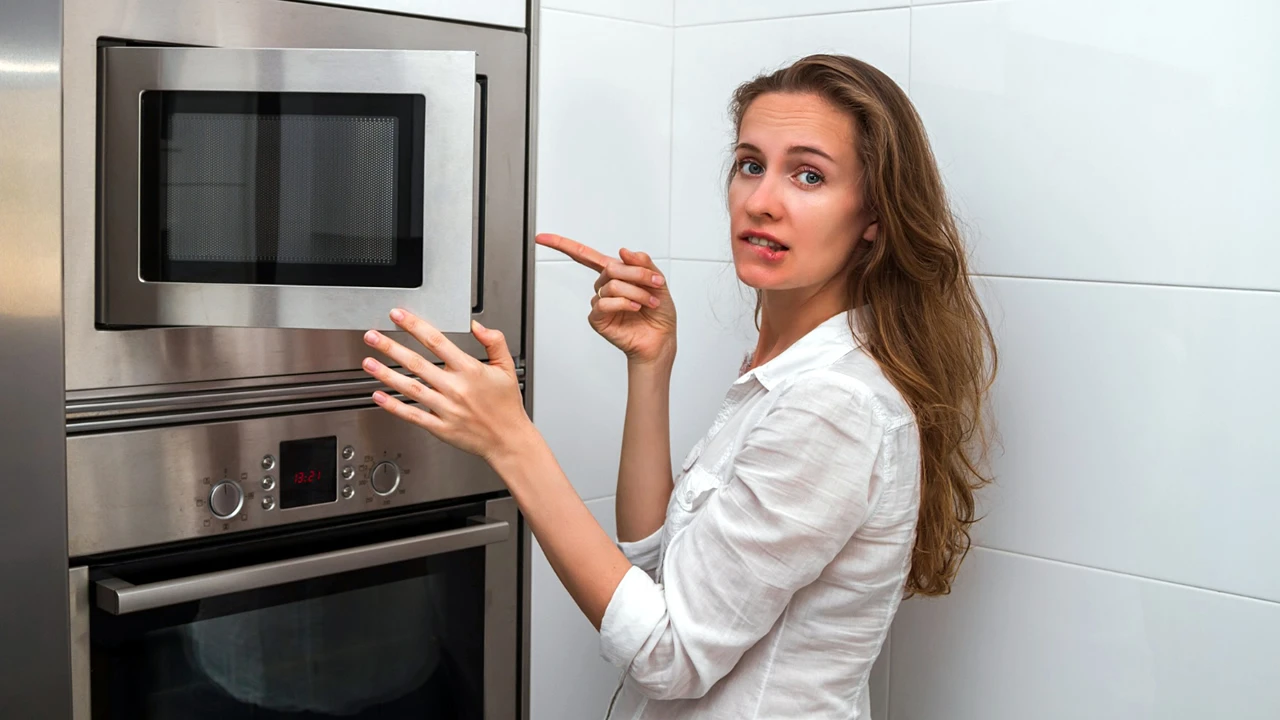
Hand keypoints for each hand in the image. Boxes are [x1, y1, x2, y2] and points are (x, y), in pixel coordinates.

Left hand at [361, 309, 534, 464]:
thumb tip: (476, 325)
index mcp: (470, 370)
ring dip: (385, 374)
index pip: (437, 342)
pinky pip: (412, 415)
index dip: (415, 326)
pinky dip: (393, 406)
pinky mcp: (440, 427)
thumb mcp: (507, 367)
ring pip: (410, 387)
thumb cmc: (507, 405)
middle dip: (391, 347)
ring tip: (368, 362)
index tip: (398, 316)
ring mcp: (446, 408)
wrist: (508, 440)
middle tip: (372, 336)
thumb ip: (494, 341)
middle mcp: (455, 388)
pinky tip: (378, 396)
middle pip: (417, 363)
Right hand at [536, 233, 675, 364]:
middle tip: (655, 283)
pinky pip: (605, 303)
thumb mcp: (657, 281)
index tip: (543, 238)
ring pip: (612, 285)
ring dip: (636, 292)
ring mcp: (600, 303)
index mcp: (615, 274)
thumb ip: (643, 263)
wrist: (661, 340)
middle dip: (637, 274)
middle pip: (611, 268)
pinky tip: (635, 309)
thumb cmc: (659, 314)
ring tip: (649, 302)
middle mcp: (605, 287)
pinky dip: (625, 304)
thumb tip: (624, 251)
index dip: (563, 245)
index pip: (585, 256)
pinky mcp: (598, 319)